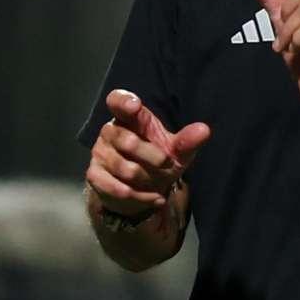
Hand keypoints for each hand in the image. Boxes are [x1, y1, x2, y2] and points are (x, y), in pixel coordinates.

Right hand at [85, 89, 210, 216]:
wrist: (141, 191)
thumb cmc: (157, 162)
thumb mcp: (176, 151)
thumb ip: (187, 140)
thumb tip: (204, 130)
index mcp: (129, 118)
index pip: (117, 101)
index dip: (123, 101)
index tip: (135, 106)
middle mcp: (110, 131)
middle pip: (127, 141)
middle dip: (153, 157)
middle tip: (167, 164)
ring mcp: (100, 153)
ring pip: (124, 168)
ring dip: (148, 180)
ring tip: (158, 183)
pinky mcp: (95, 175)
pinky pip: (116, 187)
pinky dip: (140, 196)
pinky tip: (155, 198)